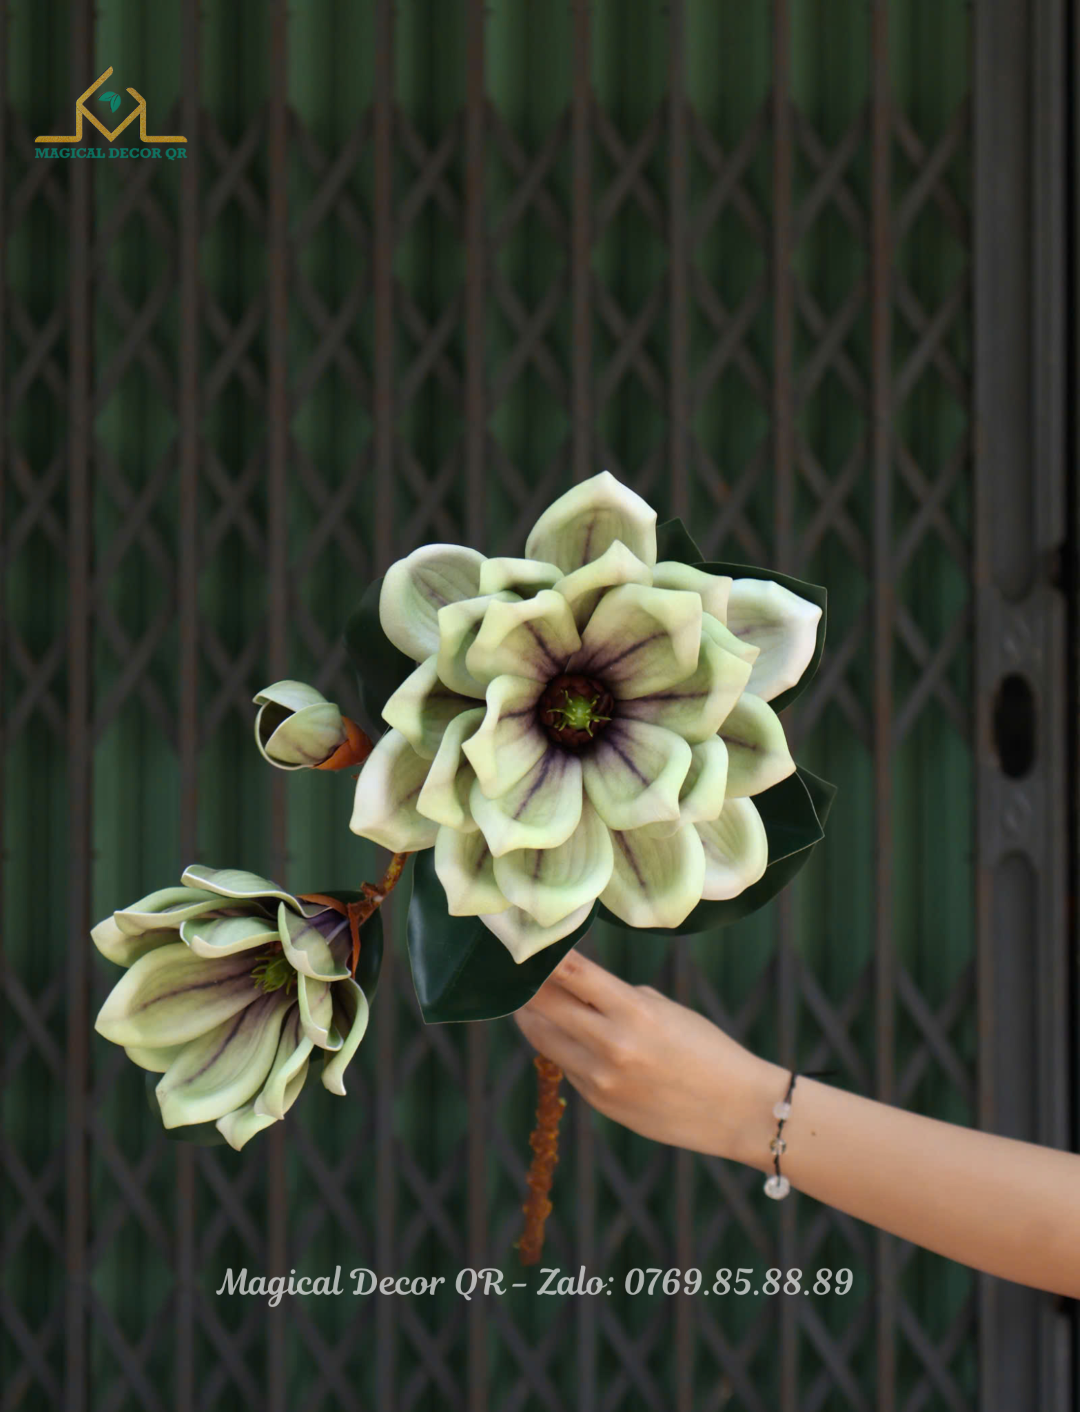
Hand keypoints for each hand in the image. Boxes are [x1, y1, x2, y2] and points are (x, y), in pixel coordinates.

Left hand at [513, 948, 785, 1164]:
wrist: (736, 1110)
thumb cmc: (707, 1050)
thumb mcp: (665, 1010)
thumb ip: (618, 997)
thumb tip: (576, 987)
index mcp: (633, 1011)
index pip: (571, 972)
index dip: (544, 955)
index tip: (529, 942)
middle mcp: (610, 1044)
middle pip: (543, 1005)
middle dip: (527, 986)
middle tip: (515, 971)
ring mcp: (600, 1078)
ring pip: (543, 1037)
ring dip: (532, 1017)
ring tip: (526, 1000)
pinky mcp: (598, 1102)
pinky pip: (566, 1065)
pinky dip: (561, 1047)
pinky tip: (564, 1036)